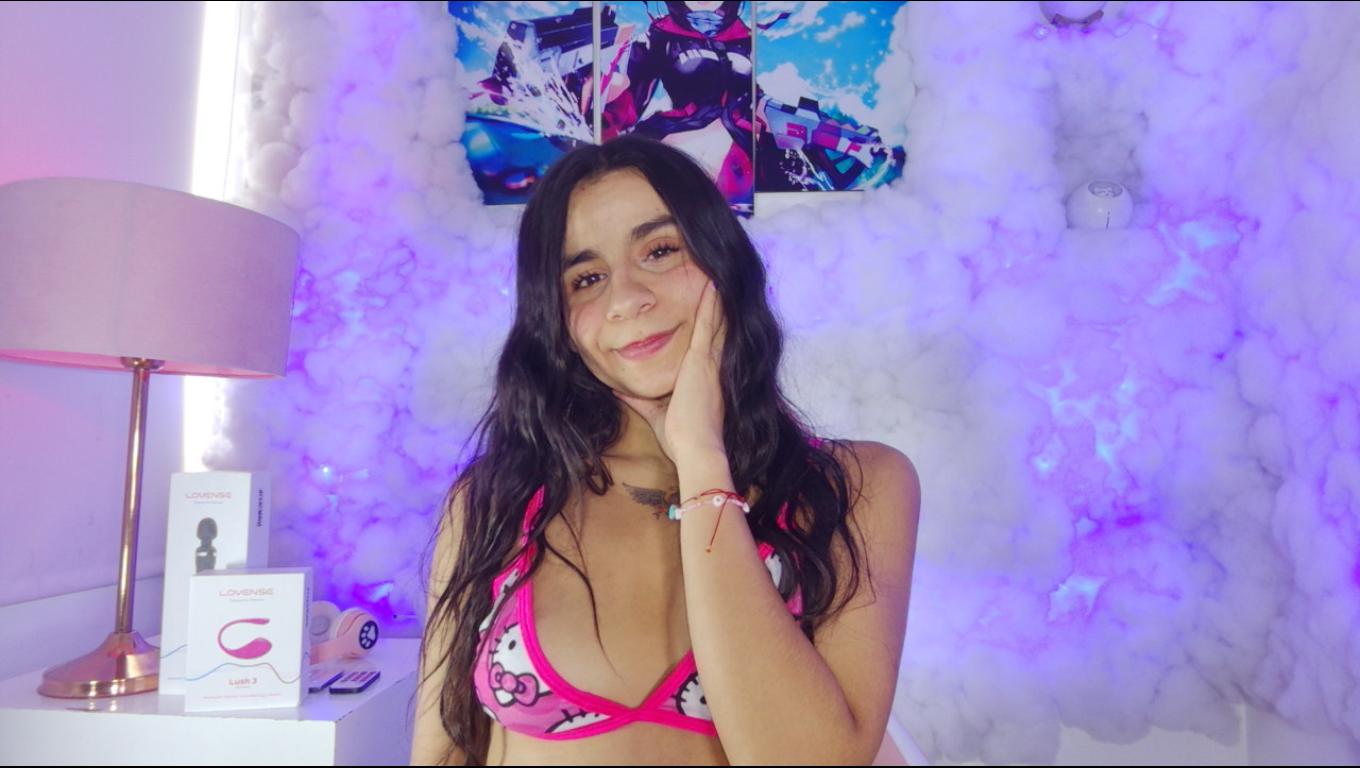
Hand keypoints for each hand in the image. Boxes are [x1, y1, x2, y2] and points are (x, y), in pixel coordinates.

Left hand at [612, 278, 727, 465]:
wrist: (695, 447)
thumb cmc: (680, 437)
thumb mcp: (656, 413)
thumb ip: (639, 399)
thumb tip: (618, 387)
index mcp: (704, 379)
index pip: (707, 345)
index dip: (708, 325)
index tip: (704, 306)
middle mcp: (712, 367)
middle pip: (715, 328)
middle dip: (716, 305)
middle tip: (715, 280)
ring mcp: (709, 361)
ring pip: (715, 321)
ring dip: (715, 298)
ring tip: (714, 273)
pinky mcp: (702, 360)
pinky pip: (708, 324)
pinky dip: (711, 304)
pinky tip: (711, 284)